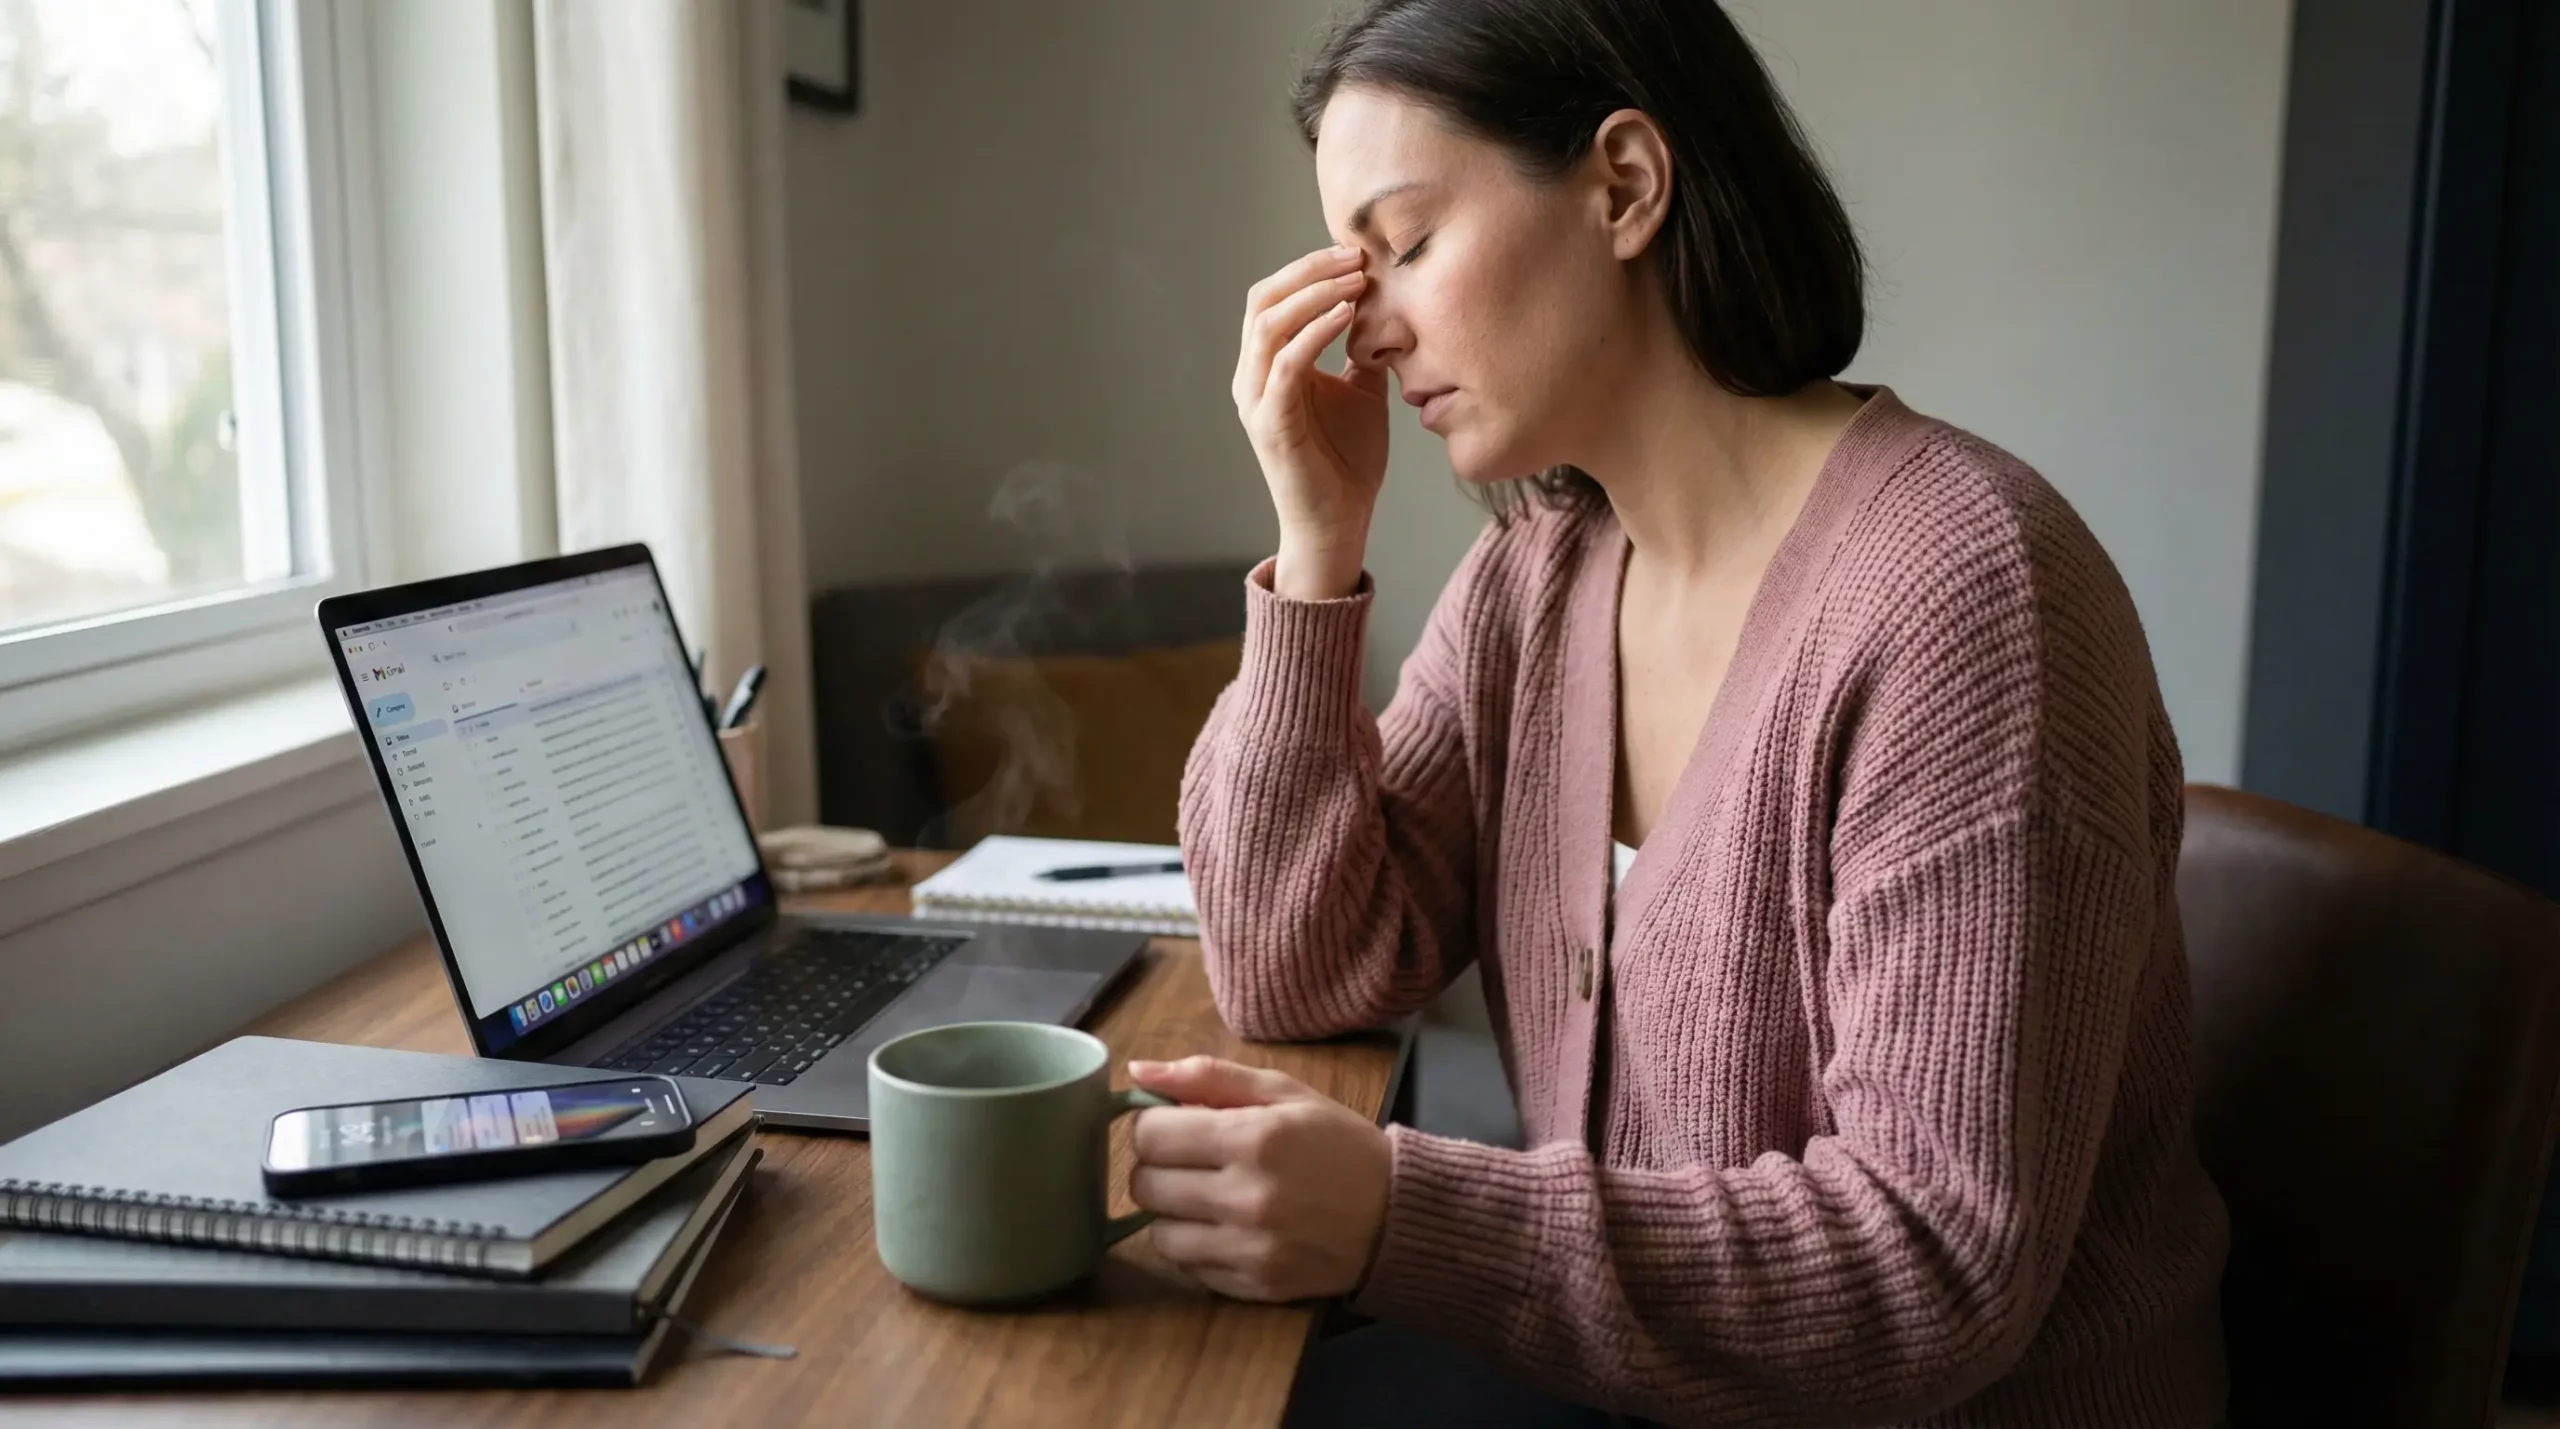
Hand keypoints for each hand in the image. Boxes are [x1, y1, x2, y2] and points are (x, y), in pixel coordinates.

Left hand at [1127, 1055, 1390, 1302]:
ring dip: (1174, 1213)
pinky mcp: (1254, 1287)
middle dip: (1160, 1168)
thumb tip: (1137, 1071)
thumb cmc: (1336, 1143)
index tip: (1178, 1127)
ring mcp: (1250, 1250)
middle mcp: (1247, 1198)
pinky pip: (1189, 1268)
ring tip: (1209, 1198)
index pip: (1150, 1134)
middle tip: (1192, 1162)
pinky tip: (1228, 1229)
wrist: (1396, 1213)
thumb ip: (1208, 1076)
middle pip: (1145, 1185)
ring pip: (1159, 1233)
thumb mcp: (1283, 1093)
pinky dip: (1198, 1247)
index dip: (1156, 1126)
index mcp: (1254, 1138)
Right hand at [1232, 247, 1389, 599]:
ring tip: (1355, 280)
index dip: (1309, 269)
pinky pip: (1287, 365)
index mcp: (1267, 366)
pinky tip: (1348, 316)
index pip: (1273, 298)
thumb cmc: (1347, 461)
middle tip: (1355, 256)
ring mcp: (1256, 401)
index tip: (1357, 253)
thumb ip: (1362, 352)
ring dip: (1313, 295)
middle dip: (1309, 271)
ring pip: (1268, 325)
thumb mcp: (1362, 391)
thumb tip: (1387, 311)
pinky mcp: (1270, 425)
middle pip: (1263, 300)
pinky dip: (1315, 333)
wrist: (1341, 521)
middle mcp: (1251, 378)